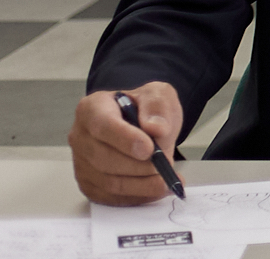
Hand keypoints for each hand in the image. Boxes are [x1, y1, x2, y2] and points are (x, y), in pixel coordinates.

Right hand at [70, 83, 182, 205]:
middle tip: (165, 165)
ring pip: (107, 182)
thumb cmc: (144, 109)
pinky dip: (137, 196)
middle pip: (104, 159)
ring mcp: (81, 163)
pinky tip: (156, 189)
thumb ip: (157, 106)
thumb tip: (156, 129)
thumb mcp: (158, 94)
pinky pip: (110, 197)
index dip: (126, 140)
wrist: (142, 123)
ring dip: (141, 184)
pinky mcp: (89, 184)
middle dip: (139, 166)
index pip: (103, 126)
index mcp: (92, 109)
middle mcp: (80, 137)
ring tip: (167, 179)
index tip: (149, 149)